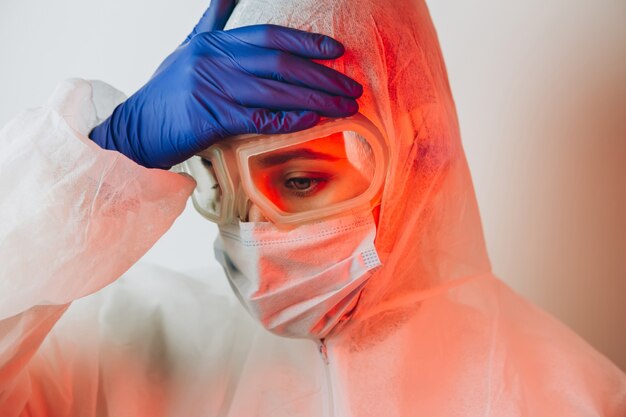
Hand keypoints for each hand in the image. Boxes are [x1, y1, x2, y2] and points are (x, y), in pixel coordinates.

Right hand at [89, 1, 361, 168]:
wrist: (135, 130)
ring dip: (315, 98)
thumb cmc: (167, 93)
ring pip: (275, 90)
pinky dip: (289, 119)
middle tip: (352, 86)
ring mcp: (211, 88)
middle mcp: (213, 59)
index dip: (306, 41)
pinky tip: (313, 119)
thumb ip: (214, 20)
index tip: (336, 51)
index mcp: (214, 42)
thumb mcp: (189, 48)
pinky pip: (259, 118)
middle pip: (280, 62)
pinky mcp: (209, 118)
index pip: (269, 35)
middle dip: (321, 74)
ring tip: (345, 105)